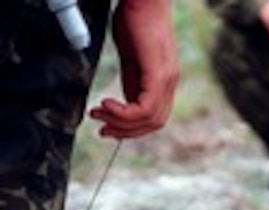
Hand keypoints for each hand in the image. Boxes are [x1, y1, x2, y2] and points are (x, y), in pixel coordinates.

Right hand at [88, 0, 178, 137]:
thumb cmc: (134, 19)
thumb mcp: (132, 57)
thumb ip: (132, 81)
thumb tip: (126, 103)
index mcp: (163, 80)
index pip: (154, 117)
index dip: (132, 128)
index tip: (107, 126)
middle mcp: (169, 82)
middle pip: (154, 123)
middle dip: (125, 131)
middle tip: (101, 127)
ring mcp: (166, 78)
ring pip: (150, 119)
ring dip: (121, 122)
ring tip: (99, 113)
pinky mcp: (159, 72)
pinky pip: (146, 106)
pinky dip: (125, 113)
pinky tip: (107, 104)